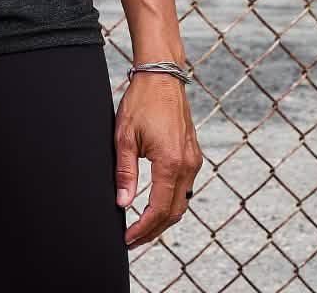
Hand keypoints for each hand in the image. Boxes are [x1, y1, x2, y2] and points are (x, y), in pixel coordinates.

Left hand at [114, 70, 202, 248]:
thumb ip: (125, 173)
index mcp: (171, 163)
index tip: (128, 239)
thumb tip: (123, 204)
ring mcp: (194, 160)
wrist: (162, 76)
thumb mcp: (124, 136)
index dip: (143, 229)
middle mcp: (188, 165)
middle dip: (153, 230)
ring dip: (163, 217)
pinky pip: (185, 187)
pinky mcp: (193, 154)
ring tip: (141, 226)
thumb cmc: (141, 101)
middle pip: (174, 212)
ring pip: (182, 201)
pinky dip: (171, 201)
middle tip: (133, 239)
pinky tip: (156, 203)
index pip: (159, 210)